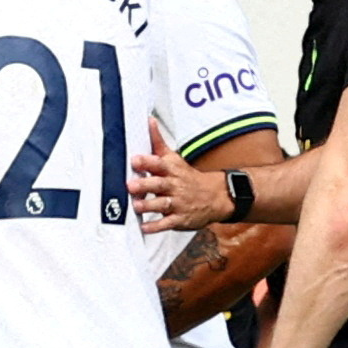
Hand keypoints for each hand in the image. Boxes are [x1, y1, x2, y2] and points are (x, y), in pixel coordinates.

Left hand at [128, 118, 232, 232]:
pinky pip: (168, 223)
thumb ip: (157, 142)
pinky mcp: (180, 219)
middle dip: (145, 185)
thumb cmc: (187, 176)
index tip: (135, 159)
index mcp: (172, 170)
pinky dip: (156, 226)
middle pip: (159, 184)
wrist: (216, 196)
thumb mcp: (174, 158)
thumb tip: (148, 121)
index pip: (160, 164)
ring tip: (136, 206)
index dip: (147, 161)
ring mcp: (178, 203)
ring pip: (162, 204)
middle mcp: (175, 186)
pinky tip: (144, 227)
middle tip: (131, 185)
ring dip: (149, 206)